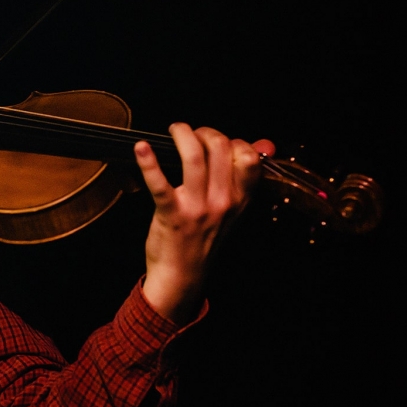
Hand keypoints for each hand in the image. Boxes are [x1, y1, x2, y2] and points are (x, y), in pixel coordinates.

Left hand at [135, 124, 274, 322]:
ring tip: (174, 131)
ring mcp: (198, 208)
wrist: (183, 276)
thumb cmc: (205, 238)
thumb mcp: (233, 208)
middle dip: (204, 132)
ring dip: (182, 135)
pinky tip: (141, 148)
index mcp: (240, 199)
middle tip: (190, 134)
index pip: (248, 157)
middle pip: (221, 148)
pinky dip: (148, 162)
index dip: (233, 141)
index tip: (217, 142)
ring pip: (194, 157)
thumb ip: (246, 175)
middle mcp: (223, 201)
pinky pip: (159, 183)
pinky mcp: (172, 214)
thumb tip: (265, 143)